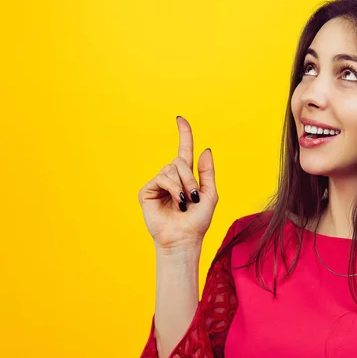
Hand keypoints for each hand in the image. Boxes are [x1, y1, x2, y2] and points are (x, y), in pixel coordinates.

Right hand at [138, 116, 218, 251]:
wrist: (184, 239)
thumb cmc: (197, 221)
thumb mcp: (209, 194)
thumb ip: (207, 172)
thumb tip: (205, 149)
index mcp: (186, 176)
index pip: (184, 150)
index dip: (184, 134)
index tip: (180, 119)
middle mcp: (171, 177)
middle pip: (180, 160)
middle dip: (190, 178)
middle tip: (193, 197)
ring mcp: (158, 183)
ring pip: (171, 168)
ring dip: (183, 184)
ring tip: (184, 202)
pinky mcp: (147, 191)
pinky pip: (162, 177)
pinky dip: (172, 188)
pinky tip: (175, 202)